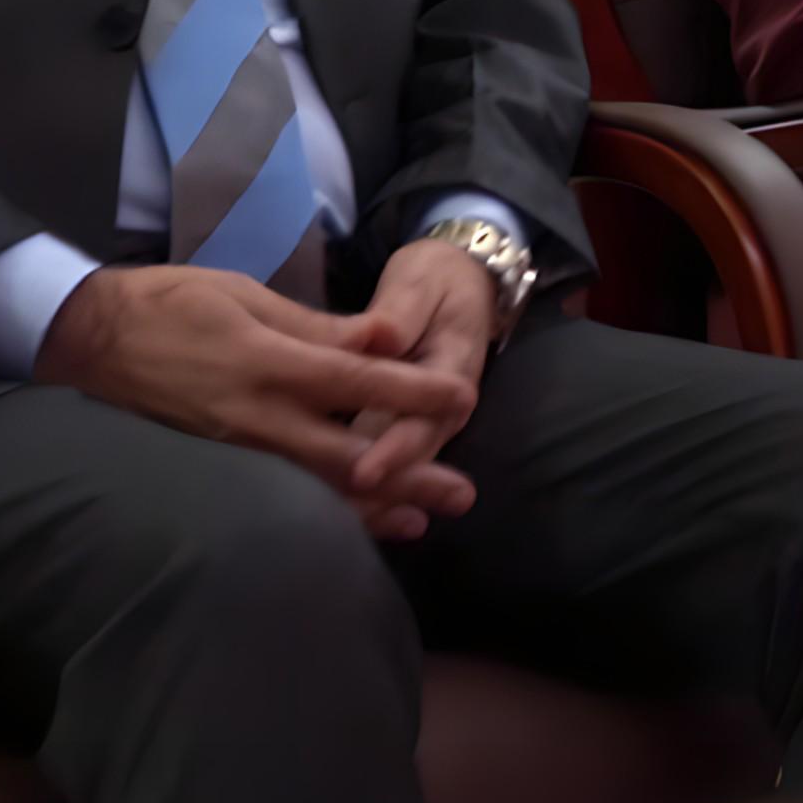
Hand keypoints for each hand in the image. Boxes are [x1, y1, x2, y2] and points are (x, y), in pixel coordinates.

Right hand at [34, 264, 477, 529]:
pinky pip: (280, 496)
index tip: (463, 398)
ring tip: (425, 520)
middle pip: (345, 456)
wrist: (86, 339)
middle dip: (408, 476)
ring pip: (315, 489)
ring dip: (373, 507)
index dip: (412, 393)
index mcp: (266, 362)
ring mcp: (233, 450)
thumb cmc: (169, 303)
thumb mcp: (245, 294)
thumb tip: (386, 336)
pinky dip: (325, 512)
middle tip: (462, 494)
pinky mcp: (216, 467)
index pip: (355, 382)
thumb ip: (317, 325)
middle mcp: (254, 416)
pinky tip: (359, 523)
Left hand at [339, 239, 502, 540]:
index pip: (423, 416)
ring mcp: (422, 416)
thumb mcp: (424, 282)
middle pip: (410, 455)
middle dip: (382, 490)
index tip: (364, 472)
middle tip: (342, 513)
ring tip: (343, 526)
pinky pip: (382, 453)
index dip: (394, 448)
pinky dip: (364, 482)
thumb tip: (382, 334)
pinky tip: (340, 508)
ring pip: (397, 463)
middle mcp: (442, 405)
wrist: (462, 277)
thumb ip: (403, 311)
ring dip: (374, 498)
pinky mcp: (399, 420)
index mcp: (451, 368)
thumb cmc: (438, 277)